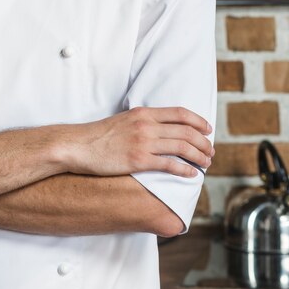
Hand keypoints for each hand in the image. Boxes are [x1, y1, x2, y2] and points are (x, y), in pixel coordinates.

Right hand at [63, 106, 213, 177]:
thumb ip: (142, 122)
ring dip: (199, 156)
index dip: (199, 122)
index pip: (181, 114)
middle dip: (204, 142)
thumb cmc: (97, 136)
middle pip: (186, 132)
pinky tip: (191, 174)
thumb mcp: (123, 120)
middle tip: (210, 151)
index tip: (208, 130)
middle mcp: (146, 126)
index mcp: (144, 114)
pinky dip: (185, 169)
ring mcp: (143, 143)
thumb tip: (158, 129)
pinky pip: (169, 164)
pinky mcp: (138, 161)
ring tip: (206, 163)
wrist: (78, 146)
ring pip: (182, 147)